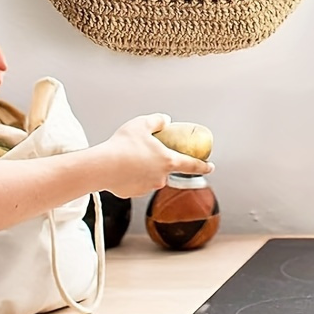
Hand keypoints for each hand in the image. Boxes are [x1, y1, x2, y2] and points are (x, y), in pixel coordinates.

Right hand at [98, 113, 213, 198]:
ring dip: (143, 168)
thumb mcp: (141, 124)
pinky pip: (136, 182)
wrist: (103, 166)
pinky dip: (131, 175)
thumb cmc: (124, 144)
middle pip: (165, 168)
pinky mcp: (134, 193)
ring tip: (127, 156)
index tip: (211, 167)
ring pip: (150, 175)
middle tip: (143, 149)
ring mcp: (148, 187)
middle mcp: (161, 177)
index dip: (203, 166)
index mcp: (168, 161)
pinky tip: (120, 167)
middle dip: (157, 160)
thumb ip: (157, 121)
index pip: (191, 165)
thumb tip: (165, 120)